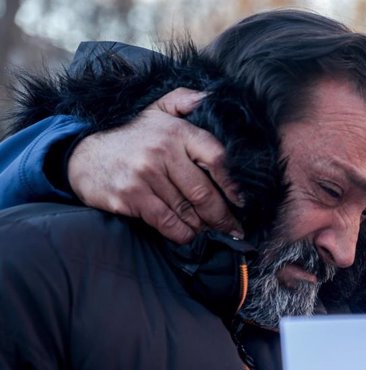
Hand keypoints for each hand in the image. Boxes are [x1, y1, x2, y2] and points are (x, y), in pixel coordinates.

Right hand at [68, 88, 243, 243]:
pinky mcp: (130, 196)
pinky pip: (167, 222)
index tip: (242, 201)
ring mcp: (145, 175)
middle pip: (204, 192)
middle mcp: (162, 151)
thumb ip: (185, 100)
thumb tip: (211, 97)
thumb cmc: (130, 136)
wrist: (83, 155)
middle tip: (233, 228)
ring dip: (203, 226)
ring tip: (213, 232)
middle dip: (222, 215)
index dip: (233, 183)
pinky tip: (189, 235)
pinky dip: (182, 233)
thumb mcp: (156, 110)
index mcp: (176, 131)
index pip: (216, 158)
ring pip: (187, 210)